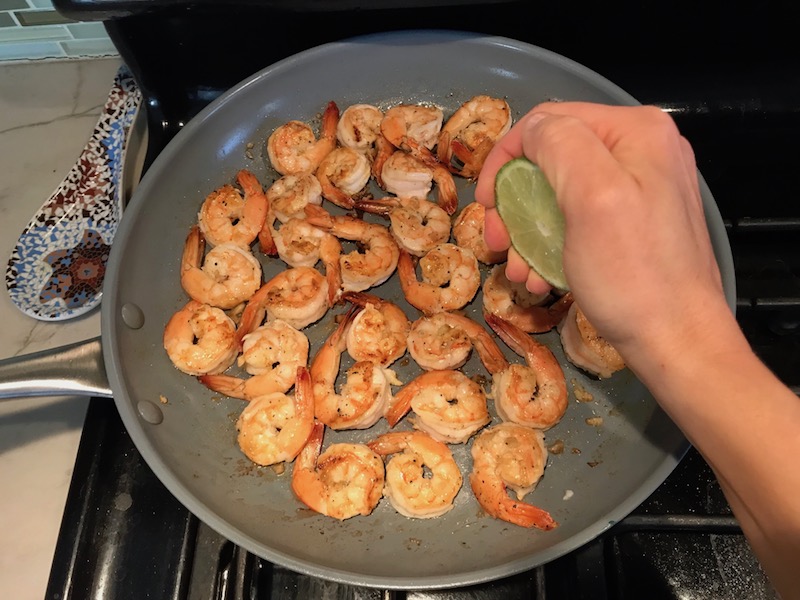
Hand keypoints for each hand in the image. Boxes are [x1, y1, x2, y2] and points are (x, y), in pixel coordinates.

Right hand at [475, 102, 728, 360]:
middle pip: (551, 159)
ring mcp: (640, 189)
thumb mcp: (592, 197)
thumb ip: (559, 144)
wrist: (677, 341)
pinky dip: (550, 245)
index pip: (548, 121)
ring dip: (527, 230)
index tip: (486, 204)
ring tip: (519, 269)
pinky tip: (541, 275)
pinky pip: (577, 220)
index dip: (506, 158)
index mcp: (635, 131)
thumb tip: (531, 131)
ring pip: (558, 193)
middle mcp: (641, 151)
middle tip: (498, 243)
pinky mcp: (634, 223)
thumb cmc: (634, 275)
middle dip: (515, 202)